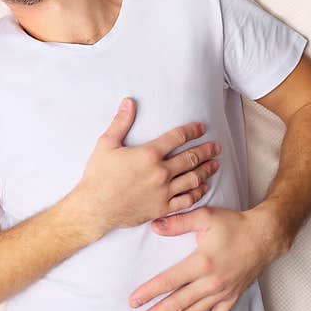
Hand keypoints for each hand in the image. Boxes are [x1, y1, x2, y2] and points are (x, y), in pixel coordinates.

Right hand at [74, 98, 221, 233]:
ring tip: (215, 165)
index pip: (178, 137)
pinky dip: (198, 193)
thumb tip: (129, 102)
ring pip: (193, 179)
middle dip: (206, 150)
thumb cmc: (97, 176)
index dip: (192, 131)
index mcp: (149, 154)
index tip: (201, 128)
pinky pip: (187, 200)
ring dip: (206, 170)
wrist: (94, 208)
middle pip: (191, 158)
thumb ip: (120, 122)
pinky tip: (203, 188)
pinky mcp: (162, 208)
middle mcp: (160, 172)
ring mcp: (163, 192)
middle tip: (216, 146)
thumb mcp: (106, 144)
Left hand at [128, 206, 288, 310]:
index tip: (133, 302)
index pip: (169, 281)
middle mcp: (211, 282)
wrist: (265, 236)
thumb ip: (178, 222)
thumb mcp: (204, 217)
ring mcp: (222, 293)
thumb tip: (154, 226)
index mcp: (201, 262)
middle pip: (178, 303)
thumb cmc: (234, 224)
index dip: (149, 292)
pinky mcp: (232, 297)